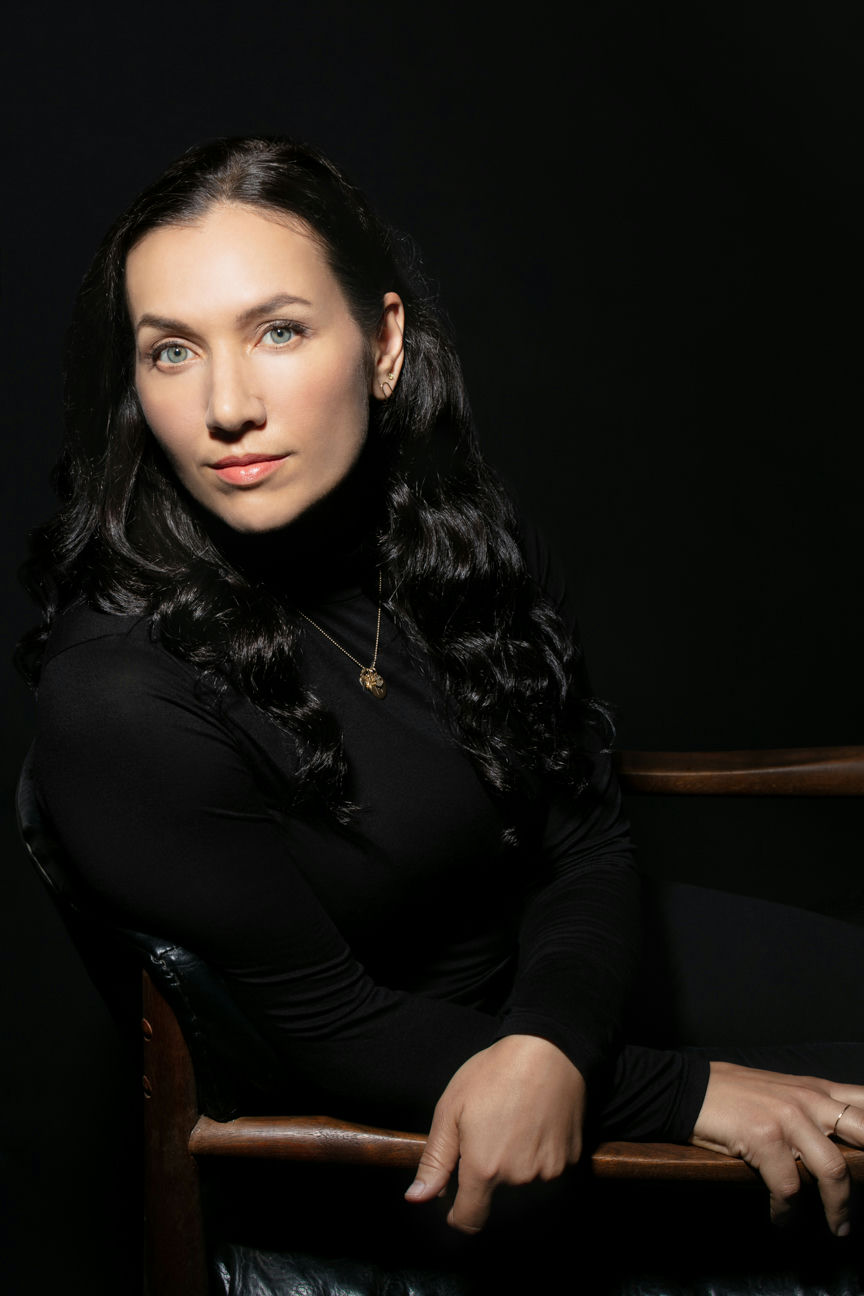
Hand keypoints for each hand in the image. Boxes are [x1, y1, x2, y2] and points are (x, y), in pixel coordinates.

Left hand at [404, 1034, 585, 1232]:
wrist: (549, 1050)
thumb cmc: (494, 1074)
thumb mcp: (451, 1109)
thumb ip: (435, 1160)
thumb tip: (416, 1199)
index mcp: (484, 1169)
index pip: (469, 1221)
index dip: (458, 1214)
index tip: (456, 1199)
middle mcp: (519, 1180)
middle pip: (497, 1204)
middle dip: (486, 1185)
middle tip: (486, 1142)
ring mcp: (549, 1172)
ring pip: (525, 1191)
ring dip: (514, 1175)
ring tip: (510, 1131)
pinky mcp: (572, 1161)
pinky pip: (549, 1175)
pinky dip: (539, 1163)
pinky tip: (533, 1131)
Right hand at [691, 1061, 863, 1235]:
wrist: (687, 1089)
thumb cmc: (733, 1094)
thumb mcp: (782, 1090)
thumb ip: (812, 1107)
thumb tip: (840, 1140)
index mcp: (815, 1088)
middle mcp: (808, 1099)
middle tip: (862, 1210)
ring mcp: (788, 1117)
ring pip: (834, 1171)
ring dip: (838, 1210)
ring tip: (838, 1229)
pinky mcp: (764, 1137)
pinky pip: (789, 1189)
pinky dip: (788, 1214)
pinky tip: (782, 1221)